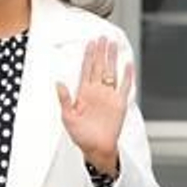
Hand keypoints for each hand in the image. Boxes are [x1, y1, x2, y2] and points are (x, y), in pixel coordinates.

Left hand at [56, 36, 132, 175]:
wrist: (97, 149)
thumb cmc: (82, 136)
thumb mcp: (67, 117)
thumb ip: (65, 100)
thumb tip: (59, 83)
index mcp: (84, 94)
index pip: (87, 69)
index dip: (88, 56)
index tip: (90, 43)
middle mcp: (97, 92)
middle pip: (100, 67)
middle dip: (101, 52)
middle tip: (103, 38)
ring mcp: (109, 97)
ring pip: (112, 72)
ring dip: (112, 59)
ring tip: (113, 45)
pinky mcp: (120, 104)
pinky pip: (124, 86)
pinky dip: (127, 76)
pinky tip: (128, 65)